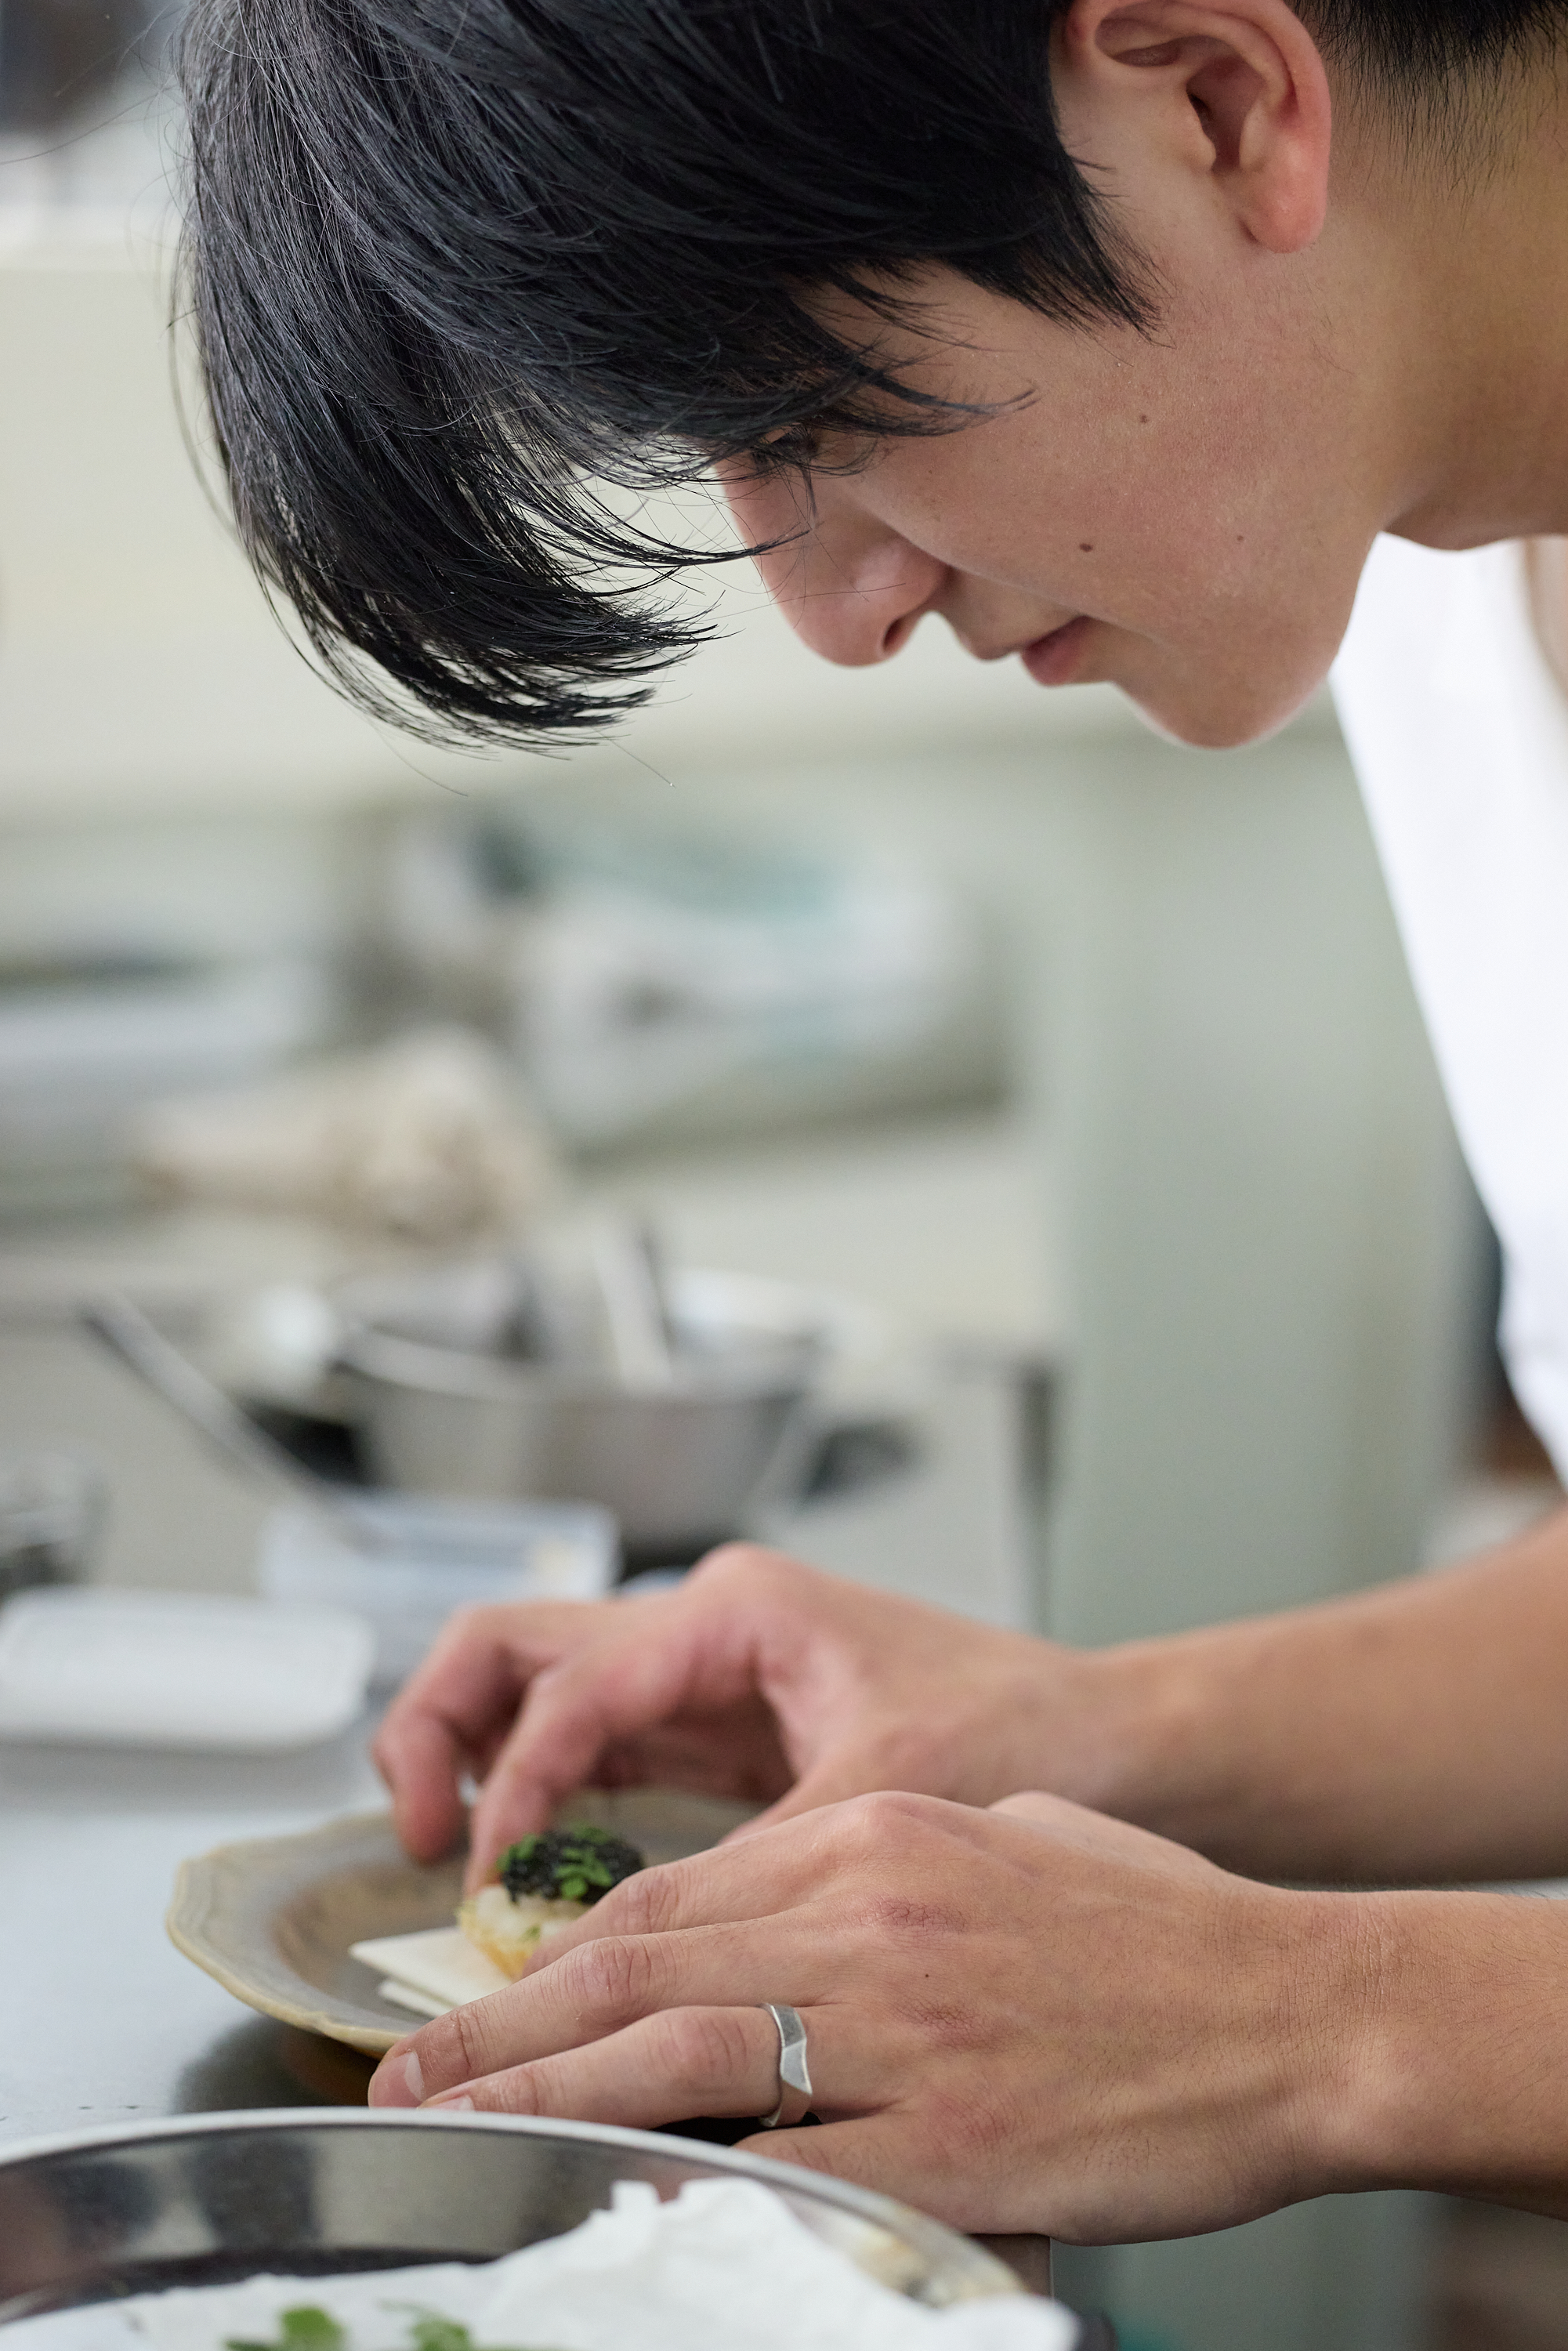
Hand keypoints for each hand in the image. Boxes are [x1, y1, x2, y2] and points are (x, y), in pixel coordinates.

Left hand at [366, 1787, 1363, 2241]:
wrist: (1300, 2008)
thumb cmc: (1168, 1931)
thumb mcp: (1016, 1836)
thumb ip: (898, 1861)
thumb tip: (808, 1906)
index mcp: (882, 1838)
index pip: (673, 1894)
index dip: (558, 1952)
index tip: (486, 1991)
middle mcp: (872, 1919)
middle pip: (641, 1968)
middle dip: (505, 2023)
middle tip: (410, 2068)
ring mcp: (904, 2033)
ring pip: (677, 2055)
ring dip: (544, 2090)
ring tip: (454, 2121)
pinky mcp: (945, 2144)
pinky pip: (784, 2162)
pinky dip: (684, 2176)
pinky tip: (610, 2192)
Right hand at [374, 1545, 1120, 1888]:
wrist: (1107, 1739)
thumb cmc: (1021, 1729)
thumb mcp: (887, 1793)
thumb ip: (763, 1863)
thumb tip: (656, 1958)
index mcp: (737, 1610)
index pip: (570, 1681)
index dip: (515, 1785)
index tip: (489, 1884)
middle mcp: (703, 1625)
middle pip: (513, 1646)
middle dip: (441, 1729)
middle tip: (415, 1841)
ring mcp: (701, 1675)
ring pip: (537, 1692)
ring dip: (477, 1765)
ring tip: (453, 1871)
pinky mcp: (713, 1734)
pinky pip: (589, 1752)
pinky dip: (539, 1805)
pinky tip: (532, 1887)